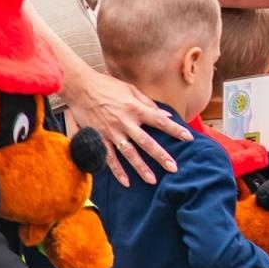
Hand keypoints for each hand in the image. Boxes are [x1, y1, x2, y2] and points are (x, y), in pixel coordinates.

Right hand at [62, 69, 187, 186]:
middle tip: (173, 168)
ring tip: (152, 180)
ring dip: (141, 168)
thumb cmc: (107, 86)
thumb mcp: (131, 90)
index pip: (160, 121)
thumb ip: (149, 104)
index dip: (174, 130)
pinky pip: (109, 158)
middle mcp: (125, 122)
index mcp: (135, 109)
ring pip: (129, 154)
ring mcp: (111, 132)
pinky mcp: (98, 138)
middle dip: (161, 156)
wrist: (80, 88)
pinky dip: (117, 171)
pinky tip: (126, 181)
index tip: (188, 138)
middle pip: (146, 142)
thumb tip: (166, 116)